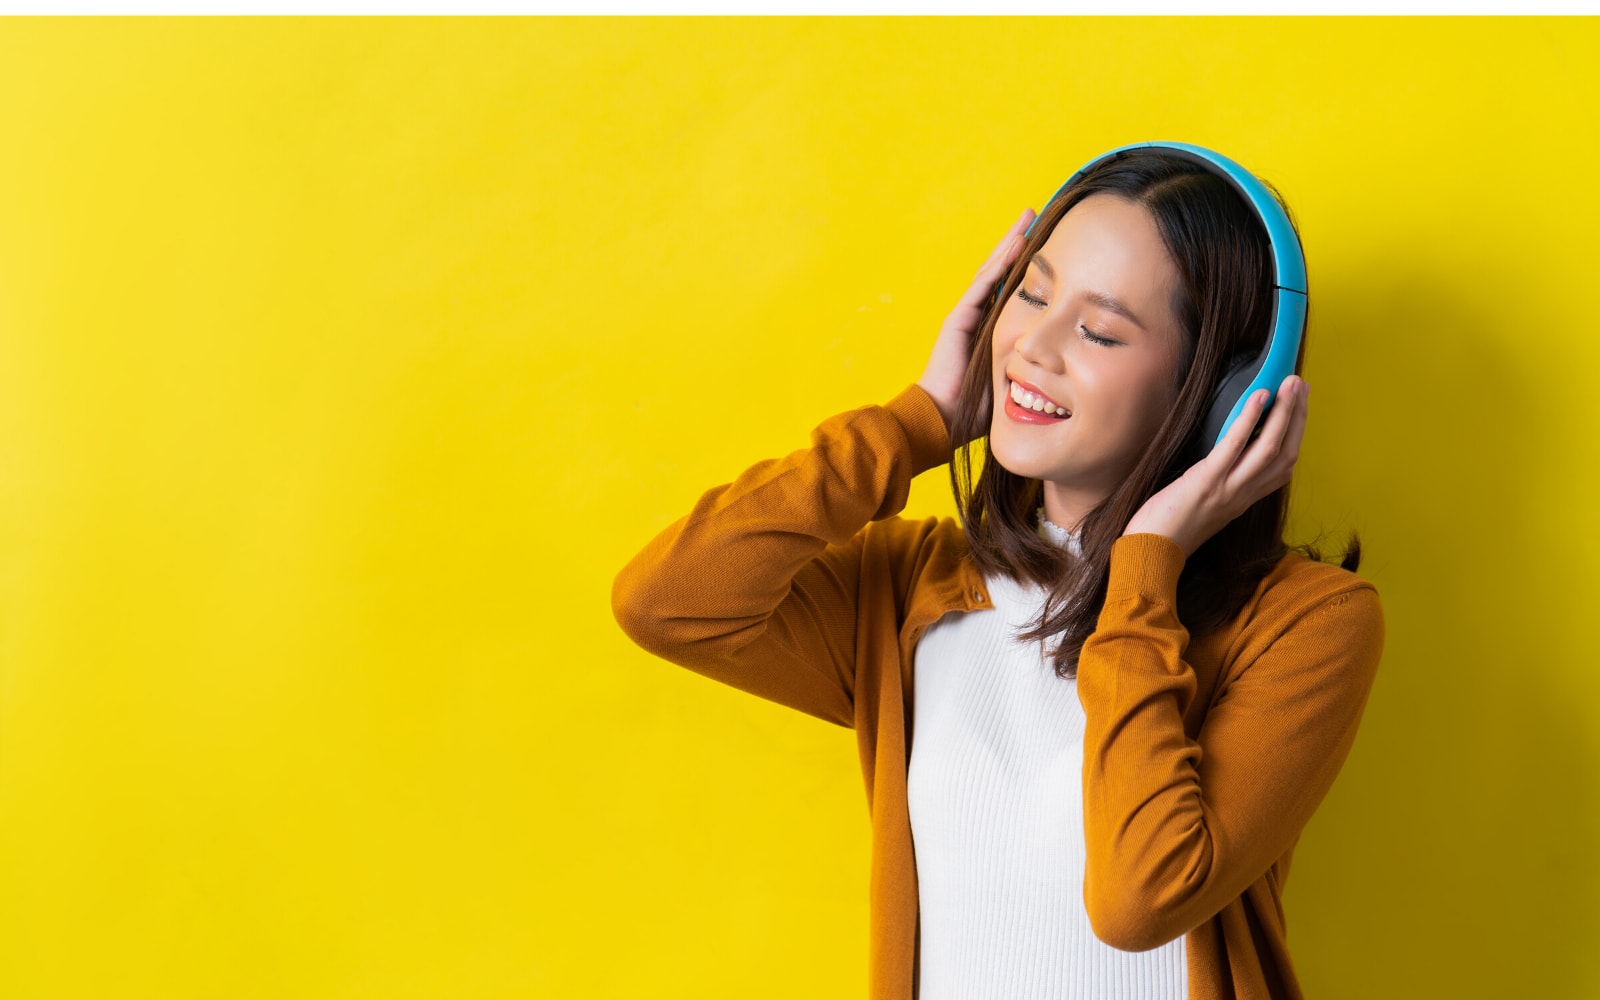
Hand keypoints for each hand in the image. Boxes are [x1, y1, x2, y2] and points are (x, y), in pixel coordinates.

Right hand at [918, 207, 1035, 445]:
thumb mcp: (1014, 378)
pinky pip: (982, 286)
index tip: (1047, 246)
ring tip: (1025, 220)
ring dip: (1008, 245)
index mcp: (990, 328)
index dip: (1026, 266)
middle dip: (1017, 244)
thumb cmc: (978, 408)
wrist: (944, 419)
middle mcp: (977, 316)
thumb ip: (1032, 362)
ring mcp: (965, 315)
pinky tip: (1013, 246)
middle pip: (1000, 272)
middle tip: (1034, 217)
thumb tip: (1067, 361)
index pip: (1010, 288)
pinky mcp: (958, 319)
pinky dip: (998, 265)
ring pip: (991, 271)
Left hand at [1123, 375, 1308, 557]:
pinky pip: (1235, 446)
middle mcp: (1244, 494)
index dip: (1296, 435)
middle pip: (1286, 452)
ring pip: (1270, 447)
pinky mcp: (1207, 481)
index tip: (1299, 407)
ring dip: (1285, 412)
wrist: (1150, 553)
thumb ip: (1223, 481)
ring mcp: (1229, 488)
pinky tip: (1259, 396)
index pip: (1284, 466)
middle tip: (1300, 384)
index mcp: (1245, 498)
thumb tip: (1228, 447)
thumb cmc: (1169, 526)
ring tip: (1290, 383)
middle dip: (1297, 416)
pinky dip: (1249, 419)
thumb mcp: (1206, 504)